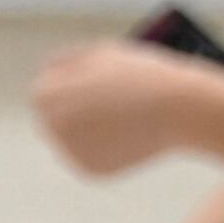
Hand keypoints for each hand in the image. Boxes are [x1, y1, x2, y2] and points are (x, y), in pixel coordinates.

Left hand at [32, 44, 223, 180]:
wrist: (179, 109)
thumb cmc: (141, 75)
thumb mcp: (101, 52)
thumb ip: (66, 61)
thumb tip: (47, 70)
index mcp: (46, 96)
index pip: (44, 88)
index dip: (72, 80)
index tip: (99, 79)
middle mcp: (50, 127)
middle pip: (55, 115)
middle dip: (76, 106)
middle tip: (111, 99)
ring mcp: (68, 152)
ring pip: (74, 136)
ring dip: (90, 127)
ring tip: (125, 114)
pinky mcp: (89, 170)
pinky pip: (91, 154)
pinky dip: (106, 145)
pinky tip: (129, 133)